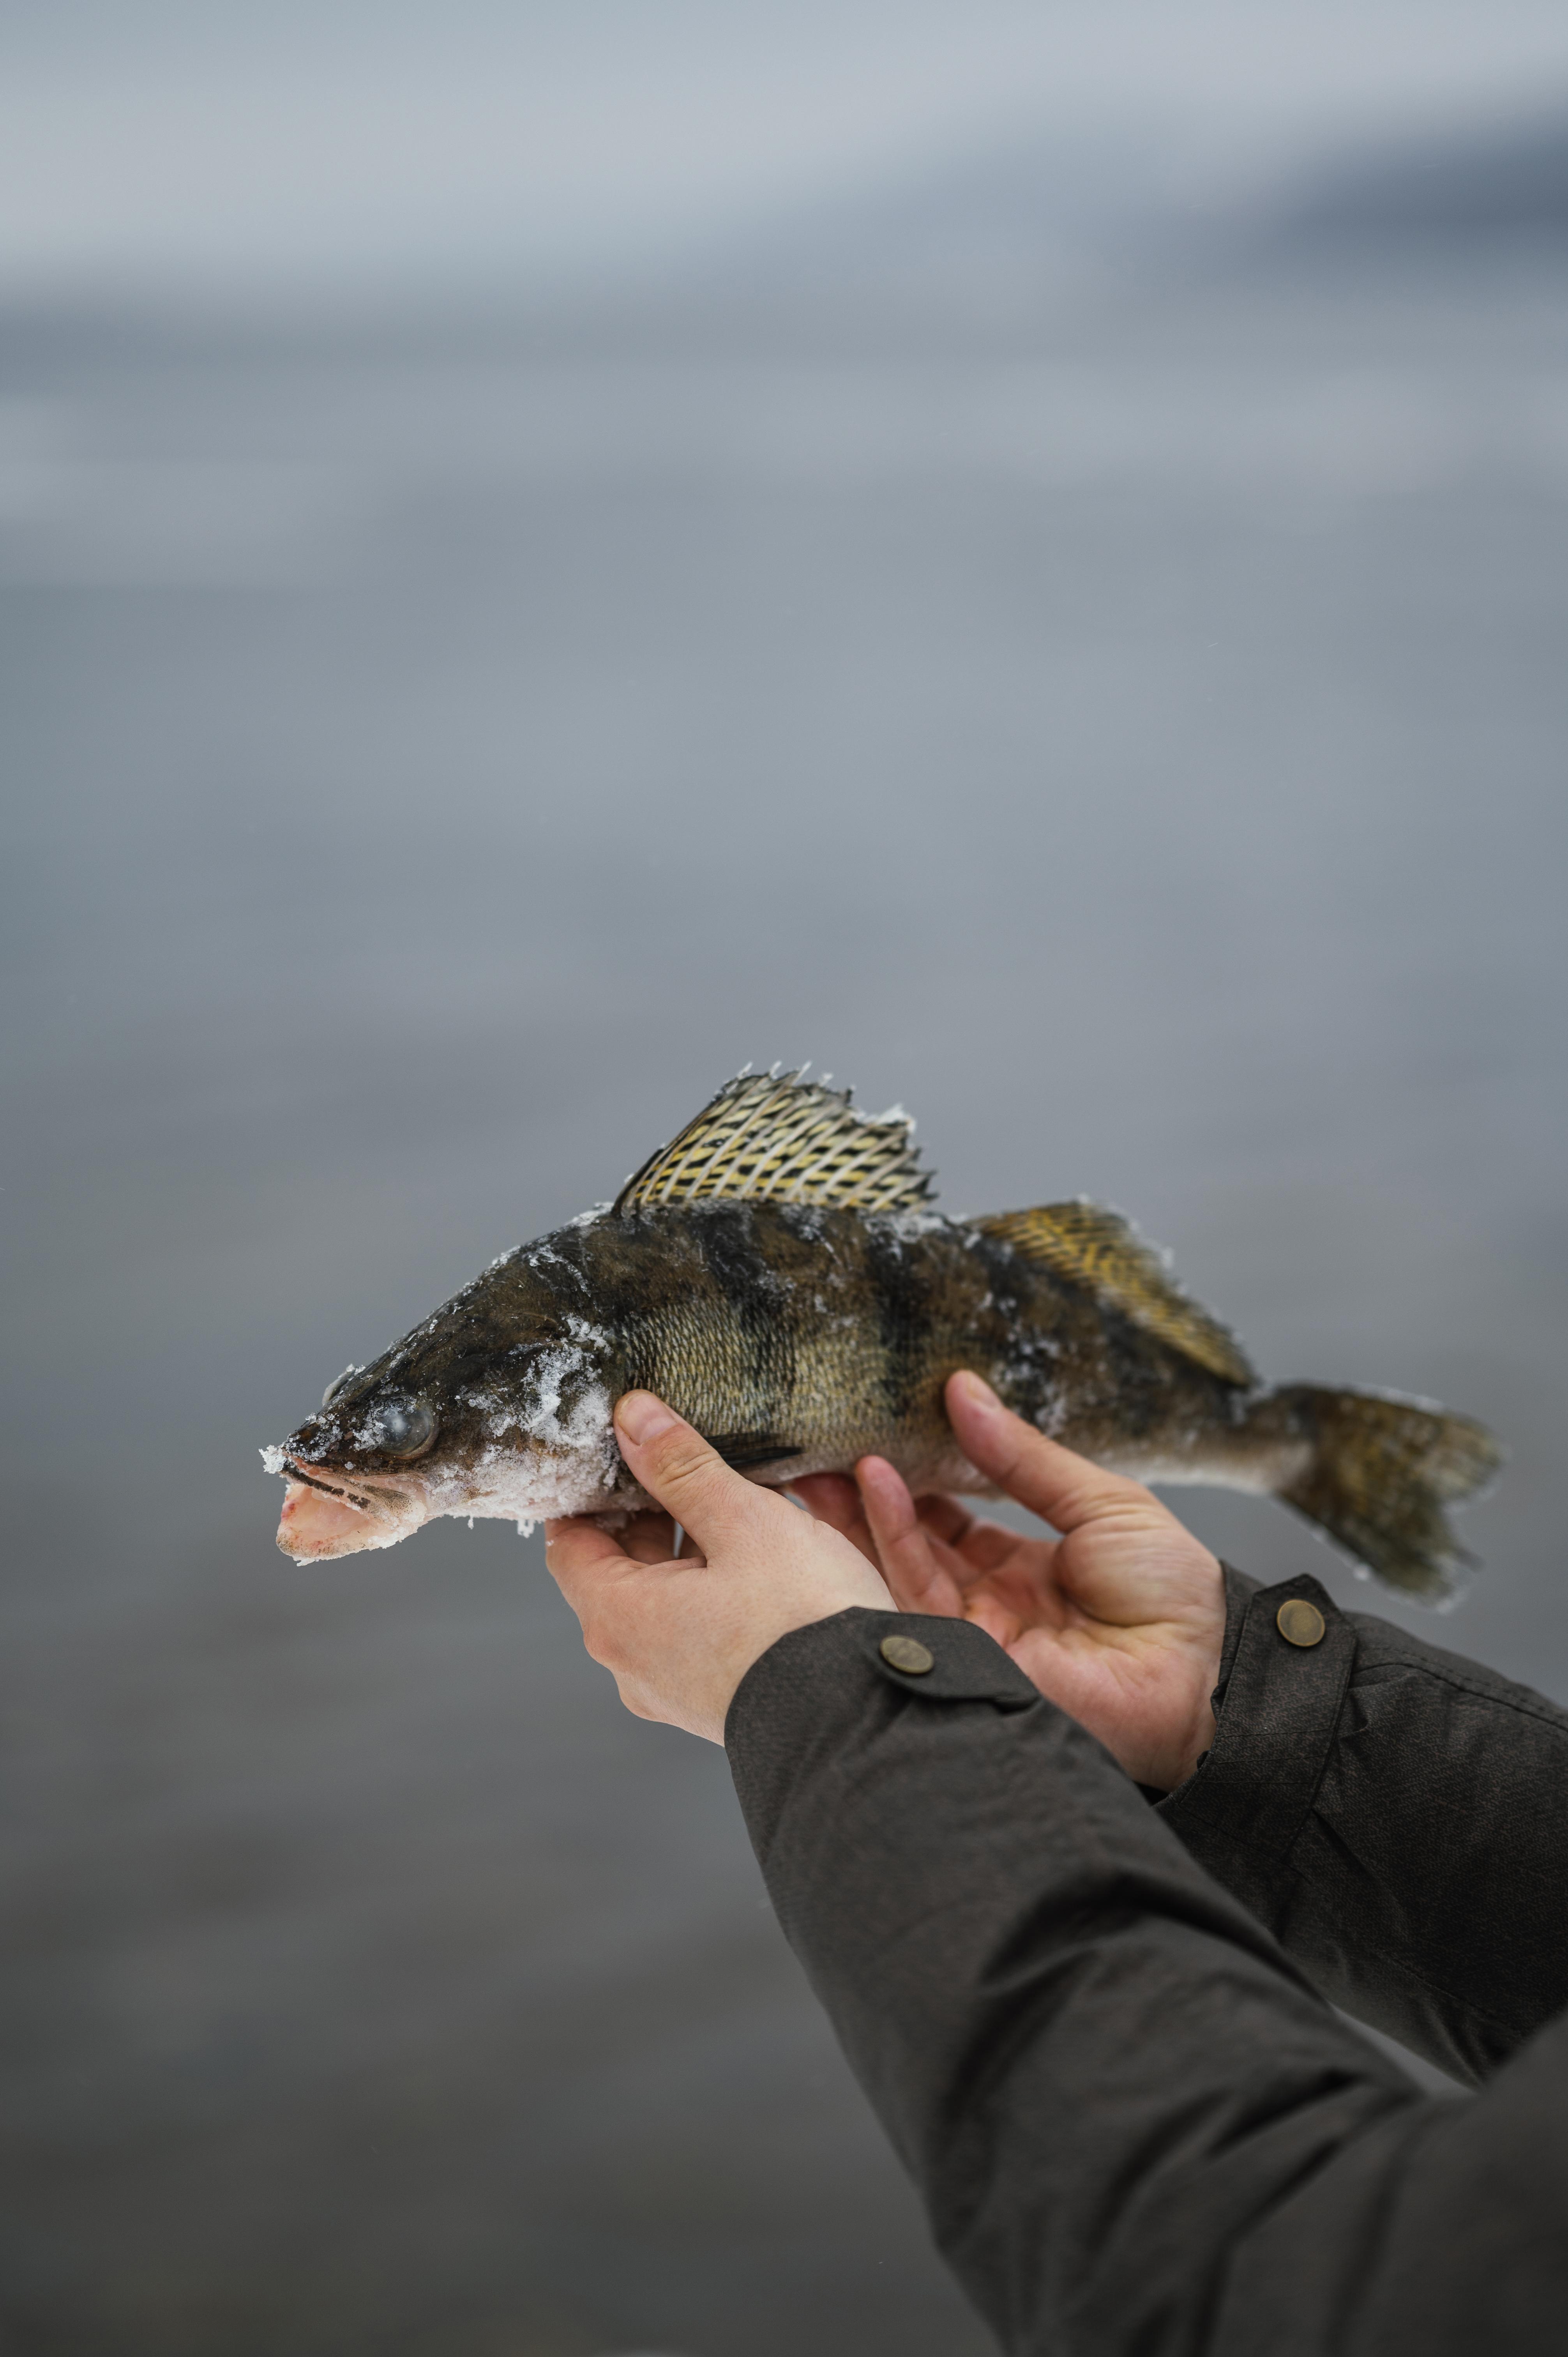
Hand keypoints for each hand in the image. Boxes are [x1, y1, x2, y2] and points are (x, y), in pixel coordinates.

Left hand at [544, 1391, 893, 1742]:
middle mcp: (635, 1664)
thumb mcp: (744, 1521)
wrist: (867, 1720)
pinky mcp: (720, 1700)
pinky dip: (717, 1586)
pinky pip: (701, 1629)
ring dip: (693, 1547)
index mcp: (619, 1620)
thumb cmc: (802, 1622)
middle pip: (619, 1570)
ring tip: (740, 1501)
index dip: (590, 1491)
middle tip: (690, 1461)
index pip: (569, 1543)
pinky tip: (764, 1554)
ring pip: (666, 1598)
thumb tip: (634, 1419)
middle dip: (651, 1511)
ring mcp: (676, 1689)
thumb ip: (684, 1468)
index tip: (619, 1450)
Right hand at [793, 1372, 1224, 1790]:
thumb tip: (965, 1392)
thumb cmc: (1177, 1599)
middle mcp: (991, 1604)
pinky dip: (887, 1535)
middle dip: (870, 1495)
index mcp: (1028, 1570)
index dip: (919, 1478)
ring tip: (835, 1455)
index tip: (888, 1430)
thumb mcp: (1104, 1502)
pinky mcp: (966, 1656)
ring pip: (899, 1565)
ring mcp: (974, 1634)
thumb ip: (1026, 1458)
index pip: (953, 1520)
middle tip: (833, 1442)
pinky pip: (913, 1591)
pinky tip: (873, 1483)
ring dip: (864, 1508)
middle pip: (915, 1543)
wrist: (1205, 1680)